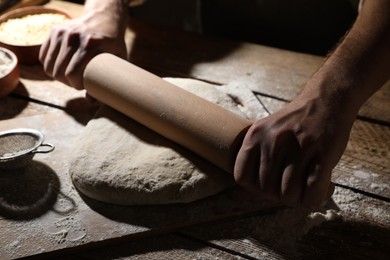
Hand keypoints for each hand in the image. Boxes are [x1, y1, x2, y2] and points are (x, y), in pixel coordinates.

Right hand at [39, 12, 126, 89]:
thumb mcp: (117, 61)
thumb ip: (108, 81)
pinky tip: (62, 67)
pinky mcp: (53, 31)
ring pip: (48, 66)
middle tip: (77, 83)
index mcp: (91, 44)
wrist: (104, 19)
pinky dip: (50, 65)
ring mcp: (62, 33)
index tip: (83, 86)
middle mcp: (74, 37)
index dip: (76, 85)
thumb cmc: (112, 44)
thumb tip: (90, 102)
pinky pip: (43, 56)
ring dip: (57, 76)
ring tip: (70, 76)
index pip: (72, 73)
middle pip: (58, 71)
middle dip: (67, 82)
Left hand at [234, 88, 353, 206]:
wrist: (326, 100)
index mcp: (255, 135)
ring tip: (307, 184)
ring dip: (299, 198)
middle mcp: (273, 140)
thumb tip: (235, 197)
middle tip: (293, 184)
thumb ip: (252, 165)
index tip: (270, 183)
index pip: (241, 178)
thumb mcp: (266, 136)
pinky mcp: (323, 152)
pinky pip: (313, 192)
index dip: (254, 188)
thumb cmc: (293, 125)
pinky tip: (324, 185)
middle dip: (280, 195)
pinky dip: (317, 197)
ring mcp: (298, 146)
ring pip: (289, 195)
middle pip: (266, 190)